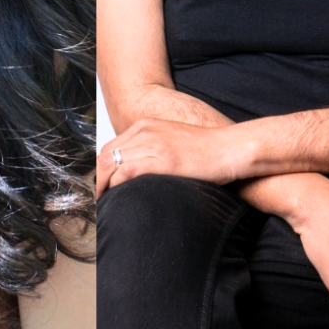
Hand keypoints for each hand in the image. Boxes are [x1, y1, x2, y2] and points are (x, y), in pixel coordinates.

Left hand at [96, 118, 233, 198]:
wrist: (229, 149)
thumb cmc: (206, 151)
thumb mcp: (172, 141)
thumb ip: (153, 149)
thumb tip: (138, 171)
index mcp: (146, 125)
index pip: (111, 147)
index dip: (103, 168)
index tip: (103, 185)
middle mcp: (145, 131)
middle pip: (106, 155)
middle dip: (99, 178)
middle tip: (100, 198)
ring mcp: (152, 144)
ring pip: (112, 163)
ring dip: (104, 185)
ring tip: (105, 203)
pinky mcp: (161, 159)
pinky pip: (127, 171)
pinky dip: (117, 185)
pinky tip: (118, 197)